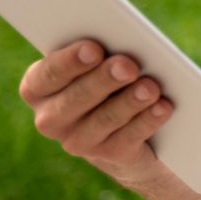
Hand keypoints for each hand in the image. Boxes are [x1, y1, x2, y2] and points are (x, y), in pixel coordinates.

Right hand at [19, 39, 174, 185]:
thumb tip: (123, 44)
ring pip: (105, 119)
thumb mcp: (97, 62)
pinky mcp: (108, 155)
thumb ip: (100, 51)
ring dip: (130, 101)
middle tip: (128, 65)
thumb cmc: (106, 79)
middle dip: (105, 79)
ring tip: (151, 87)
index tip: (94, 48)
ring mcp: (77, 141)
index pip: (48, 74)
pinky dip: (148, 120)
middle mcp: (50, 118)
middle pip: (77, 97)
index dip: (70, 61)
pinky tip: (162, 107)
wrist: (123, 128)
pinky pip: (128, 138)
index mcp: (38, 88)